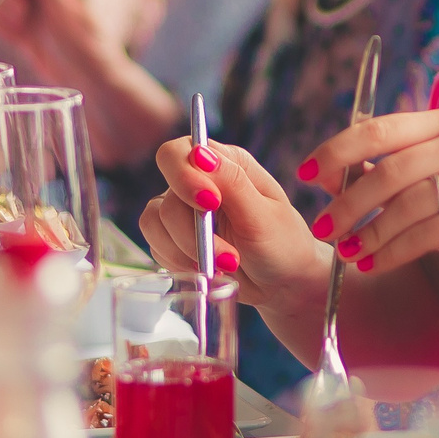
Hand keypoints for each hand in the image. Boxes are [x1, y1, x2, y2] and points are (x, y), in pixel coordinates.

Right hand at [142, 134, 326, 316]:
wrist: (283, 285)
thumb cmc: (283, 245)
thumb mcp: (264, 215)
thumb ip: (232, 182)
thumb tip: (200, 152)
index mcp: (225, 164)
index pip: (177, 153)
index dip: (182, 176)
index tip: (209, 204)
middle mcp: (198, 182)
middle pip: (165, 198)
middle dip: (192, 232)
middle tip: (227, 256)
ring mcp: (183, 211)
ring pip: (155, 223)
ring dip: (187, 251)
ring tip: (225, 266)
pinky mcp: (174, 238)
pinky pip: (157, 246)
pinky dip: (180, 262)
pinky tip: (208, 269)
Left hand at [304, 107, 438, 301]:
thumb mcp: (430, 185)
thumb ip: (385, 172)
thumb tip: (326, 171)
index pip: (380, 128)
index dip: (337, 150)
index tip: (306, 173)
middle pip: (390, 168)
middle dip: (348, 201)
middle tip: (323, 227)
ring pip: (405, 204)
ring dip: (368, 232)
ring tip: (347, 252)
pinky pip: (423, 233)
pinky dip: (390, 251)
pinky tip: (371, 263)